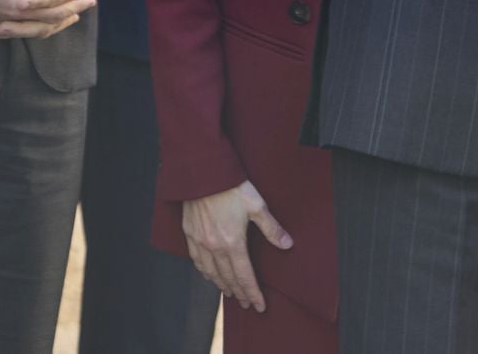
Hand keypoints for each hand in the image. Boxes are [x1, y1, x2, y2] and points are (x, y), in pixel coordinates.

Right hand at [0, 0, 95, 37]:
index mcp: (18, 6)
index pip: (55, 8)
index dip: (75, 1)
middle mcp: (10, 20)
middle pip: (47, 24)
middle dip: (69, 15)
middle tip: (86, 7)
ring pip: (32, 31)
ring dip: (51, 24)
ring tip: (66, 18)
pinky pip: (17, 31)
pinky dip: (32, 28)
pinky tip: (31, 23)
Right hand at [181, 180, 292, 312]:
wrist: (202, 172)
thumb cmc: (230, 187)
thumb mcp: (256, 205)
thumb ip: (271, 228)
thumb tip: (287, 245)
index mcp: (233, 243)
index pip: (245, 277)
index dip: (253, 293)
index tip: (259, 306)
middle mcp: (215, 247)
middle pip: (228, 278)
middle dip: (239, 293)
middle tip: (246, 304)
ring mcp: (200, 242)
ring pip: (211, 272)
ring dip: (221, 285)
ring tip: (229, 293)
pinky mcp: (190, 233)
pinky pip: (196, 260)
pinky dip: (204, 272)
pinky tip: (208, 274)